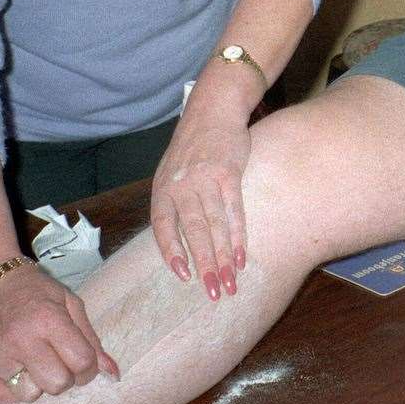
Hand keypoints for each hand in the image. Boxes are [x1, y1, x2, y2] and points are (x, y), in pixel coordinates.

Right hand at [0, 262, 116, 403]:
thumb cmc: (36, 292)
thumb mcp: (70, 304)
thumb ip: (91, 340)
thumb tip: (113, 373)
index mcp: (49, 320)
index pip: (81, 362)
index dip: (88, 367)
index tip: (82, 361)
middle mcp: (21, 340)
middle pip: (57, 384)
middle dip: (65, 377)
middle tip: (59, 362)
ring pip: (30, 395)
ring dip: (36, 383)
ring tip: (32, 361)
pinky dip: (9, 391)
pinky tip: (13, 370)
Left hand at [150, 87, 252, 300]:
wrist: (213, 109)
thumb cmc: (193, 145)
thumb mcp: (171, 171)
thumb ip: (173, 202)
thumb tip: (177, 240)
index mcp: (163, 188)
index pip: (163, 228)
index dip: (172, 252)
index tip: (184, 275)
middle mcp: (181, 186)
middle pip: (193, 233)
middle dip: (204, 266)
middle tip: (213, 294)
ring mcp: (206, 179)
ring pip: (214, 227)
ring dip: (223, 258)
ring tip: (230, 283)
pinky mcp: (230, 173)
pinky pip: (234, 211)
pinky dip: (238, 236)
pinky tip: (242, 255)